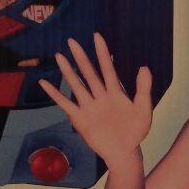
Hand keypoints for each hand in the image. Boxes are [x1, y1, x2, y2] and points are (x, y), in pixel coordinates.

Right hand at [40, 33, 152, 168]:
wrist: (124, 152)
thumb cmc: (135, 131)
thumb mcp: (143, 109)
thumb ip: (143, 89)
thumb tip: (144, 67)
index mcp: (115, 92)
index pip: (107, 68)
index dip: (102, 53)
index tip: (96, 36)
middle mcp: (100, 96)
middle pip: (88, 73)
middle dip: (81, 57)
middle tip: (71, 40)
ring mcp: (88, 106)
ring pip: (76, 85)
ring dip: (68, 71)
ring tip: (59, 56)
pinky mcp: (79, 118)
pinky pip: (64, 104)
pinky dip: (54, 94)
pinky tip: (44, 83)